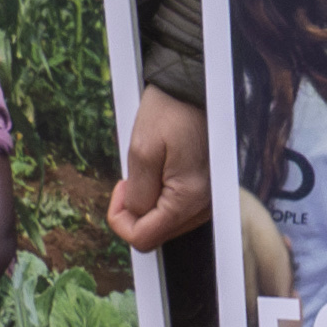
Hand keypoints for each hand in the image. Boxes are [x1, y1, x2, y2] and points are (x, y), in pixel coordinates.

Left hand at [109, 87, 208, 250]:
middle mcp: (204, 205)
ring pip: (164, 222)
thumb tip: (135, 218)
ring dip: (148, 201)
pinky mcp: (206, 189)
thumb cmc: (170, 112)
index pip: (143, 239)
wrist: (194, 87)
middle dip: (135, 210)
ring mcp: (207, 198)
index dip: (120, 220)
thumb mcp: (141, 152)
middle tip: (133, 176)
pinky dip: (160, 194)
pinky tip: (160, 170)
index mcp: (189, 199)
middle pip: (156, 233)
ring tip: (148, 168)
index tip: (121, 188)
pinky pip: (175, 207)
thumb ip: (137, 196)